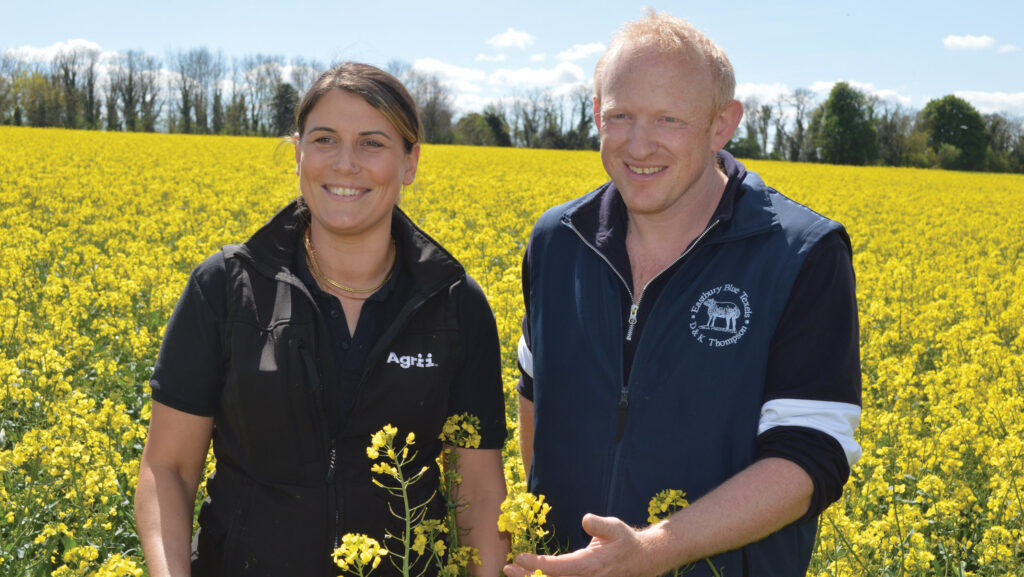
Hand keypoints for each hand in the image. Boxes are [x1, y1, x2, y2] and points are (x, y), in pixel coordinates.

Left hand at [503, 514, 656, 576]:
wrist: (641, 560)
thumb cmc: (625, 541)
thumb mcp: (615, 527)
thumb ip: (599, 525)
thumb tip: (585, 519)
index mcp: (590, 566)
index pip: (558, 568)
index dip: (537, 565)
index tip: (519, 557)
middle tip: (507, 568)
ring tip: (512, 573)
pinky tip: (531, 575)